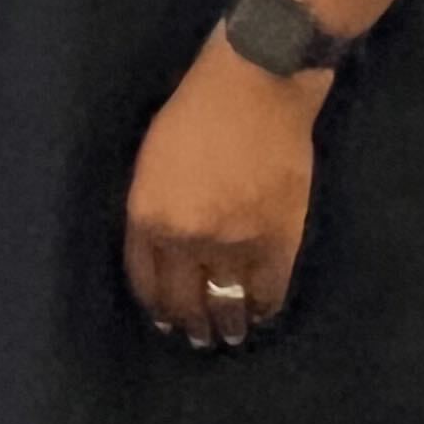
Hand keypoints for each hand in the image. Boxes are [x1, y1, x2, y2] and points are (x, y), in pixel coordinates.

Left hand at [123, 32, 322, 350]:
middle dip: (189, 325)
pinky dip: (265, 307)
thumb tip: (164, 250)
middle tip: (197, 336)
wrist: (256, 87)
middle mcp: (185, 240)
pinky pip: (269, 291)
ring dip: (227, 326)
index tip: (164, 318)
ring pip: (227, 304)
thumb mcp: (151, 162)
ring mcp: (233, 244)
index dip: (156, 306)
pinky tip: (262, 313)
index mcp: (146, 217)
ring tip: (230, 335)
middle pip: (184, 301)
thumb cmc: (194, 111)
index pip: (145, 281)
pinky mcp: (278, 240)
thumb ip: (152, 209)